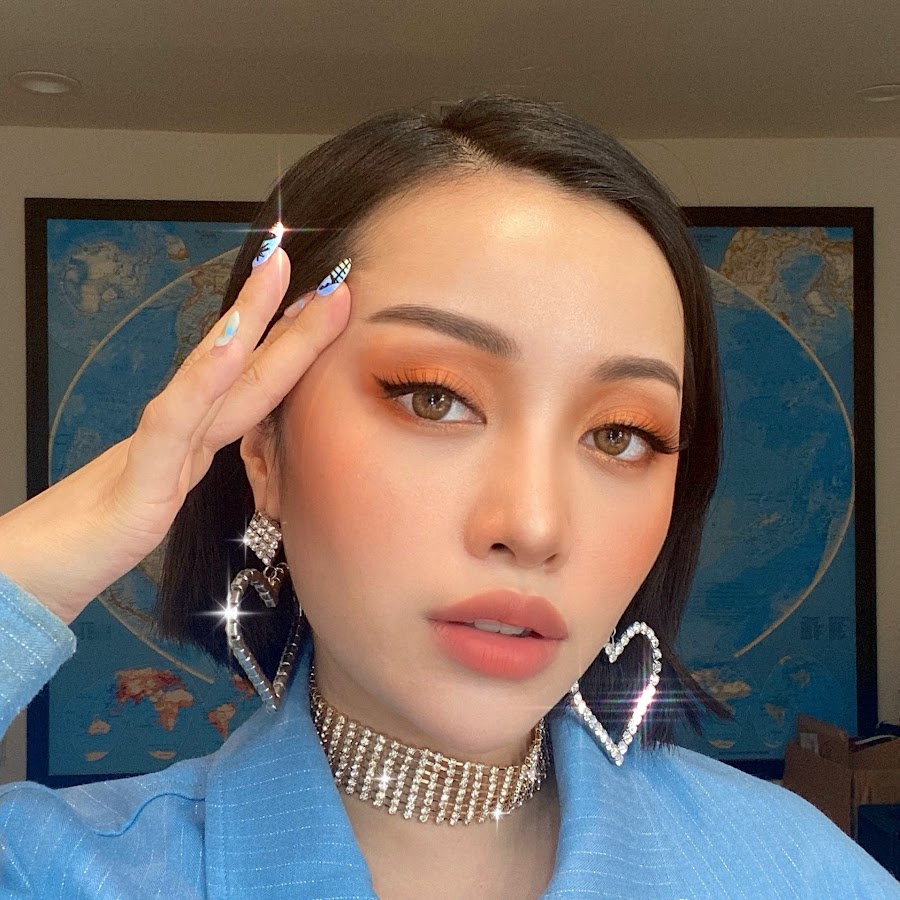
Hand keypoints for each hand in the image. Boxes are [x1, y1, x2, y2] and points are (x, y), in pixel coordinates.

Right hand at [0, 248, 350, 623]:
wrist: (44, 567)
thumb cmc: (107, 526)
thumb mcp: (170, 488)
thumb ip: (197, 455)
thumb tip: (240, 430)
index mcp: (197, 434)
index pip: (252, 377)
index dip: (292, 337)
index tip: (328, 298)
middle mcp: (184, 428)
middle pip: (243, 362)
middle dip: (285, 309)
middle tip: (319, 261)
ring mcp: (162, 447)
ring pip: (214, 375)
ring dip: (249, 319)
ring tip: (276, 273)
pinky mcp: (142, 480)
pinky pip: (175, 423)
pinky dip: (204, 381)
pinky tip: (230, 346)